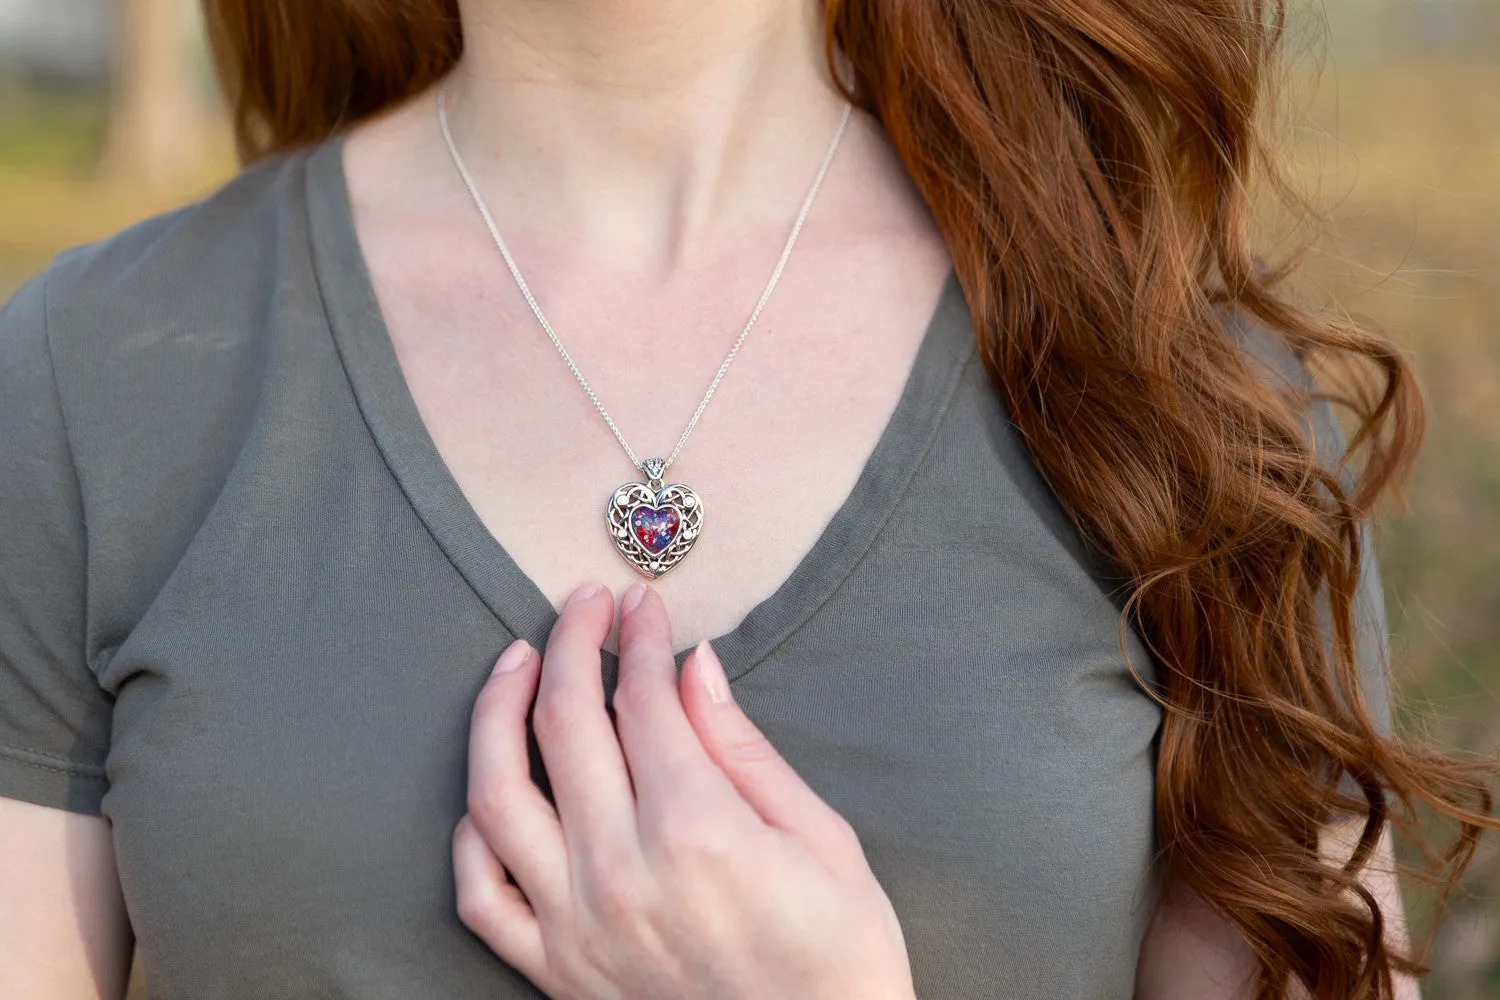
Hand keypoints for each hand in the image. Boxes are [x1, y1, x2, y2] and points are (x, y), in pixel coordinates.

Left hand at [453, 580, 915, 999]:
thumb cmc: (840, 956)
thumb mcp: (823, 839)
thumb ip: (744, 749)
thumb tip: (693, 667)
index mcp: (698, 830)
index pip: (641, 698)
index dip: (637, 637)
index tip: (642, 605)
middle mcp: (622, 872)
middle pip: (563, 722)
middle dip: (570, 642)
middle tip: (585, 603)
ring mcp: (577, 926)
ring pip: (497, 793)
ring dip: (497, 710)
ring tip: (517, 660)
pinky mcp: (557, 971)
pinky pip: (480, 891)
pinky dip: (473, 828)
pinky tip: (491, 785)